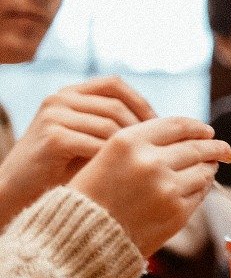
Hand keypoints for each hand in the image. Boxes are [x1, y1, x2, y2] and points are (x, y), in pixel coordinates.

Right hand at [0, 77, 154, 216]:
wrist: (19, 193)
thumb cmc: (62, 169)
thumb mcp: (89, 137)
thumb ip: (113, 123)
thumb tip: (164, 121)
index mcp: (70, 94)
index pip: (114, 84)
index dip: (140, 102)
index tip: (161, 124)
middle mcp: (60, 99)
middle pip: (116, 105)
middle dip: (141, 127)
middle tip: (158, 149)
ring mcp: (54, 116)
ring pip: (109, 125)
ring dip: (129, 147)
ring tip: (142, 164)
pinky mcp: (52, 138)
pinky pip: (97, 144)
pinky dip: (113, 159)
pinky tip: (121, 174)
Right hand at [68, 116, 230, 256]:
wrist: (79, 241)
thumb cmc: (91, 196)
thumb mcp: (108, 155)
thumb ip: (146, 142)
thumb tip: (189, 136)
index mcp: (129, 141)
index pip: (178, 125)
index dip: (197, 127)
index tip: (207, 130)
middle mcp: (150, 161)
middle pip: (197, 146)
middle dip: (215, 146)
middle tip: (224, 148)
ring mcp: (166, 188)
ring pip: (204, 170)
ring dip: (210, 167)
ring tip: (211, 167)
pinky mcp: (177, 212)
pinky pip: (200, 193)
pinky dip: (202, 188)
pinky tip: (199, 186)